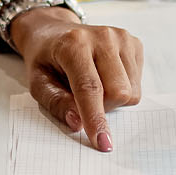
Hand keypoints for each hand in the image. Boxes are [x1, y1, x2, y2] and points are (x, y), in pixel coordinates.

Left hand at [8, 6, 143, 151]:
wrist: (54, 31)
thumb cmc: (45, 59)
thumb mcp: (38, 83)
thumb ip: (56, 103)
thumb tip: (78, 123)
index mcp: (74, 44)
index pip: (90, 88)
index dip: (96, 118)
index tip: (102, 143)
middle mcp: (103, 37)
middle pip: (119, 92)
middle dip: (104, 108)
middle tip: (84, 100)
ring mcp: (121, 38)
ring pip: (132, 91)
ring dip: (113, 99)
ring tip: (95, 85)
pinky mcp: (134, 43)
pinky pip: (137, 82)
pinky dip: (123, 88)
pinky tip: (106, 76)